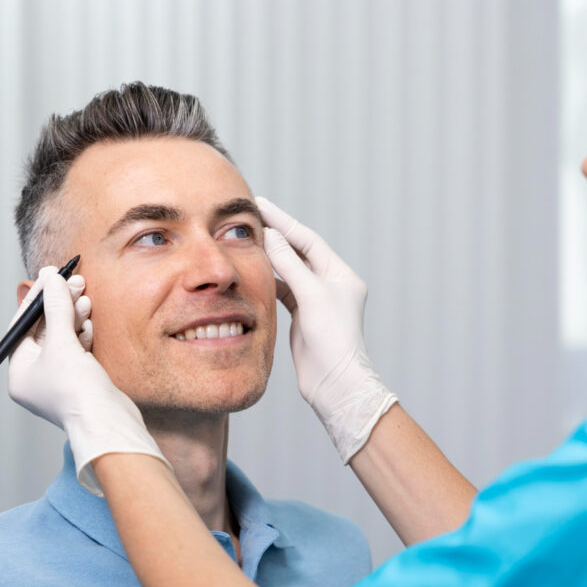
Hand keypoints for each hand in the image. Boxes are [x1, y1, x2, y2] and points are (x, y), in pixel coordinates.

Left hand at [8, 266, 170, 495]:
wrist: (109, 424)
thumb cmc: (78, 391)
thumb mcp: (62, 344)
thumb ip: (57, 309)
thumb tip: (51, 278)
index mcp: (20, 373)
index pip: (22, 327)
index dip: (38, 299)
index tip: (51, 276)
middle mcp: (37, 377)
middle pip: (44, 331)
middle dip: (60, 306)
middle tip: (74, 282)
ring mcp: (60, 380)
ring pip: (64, 338)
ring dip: (74, 317)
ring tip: (85, 299)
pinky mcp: (82, 380)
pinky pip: (78, 349)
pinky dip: (83, 333)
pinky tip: (90, 322)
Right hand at [256, 196, 397, 461]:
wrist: (334, 383)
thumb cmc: (333, 340)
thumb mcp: (312, 295)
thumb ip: (290, 264)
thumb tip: (271, 236)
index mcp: (341, 275)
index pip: (308, 239)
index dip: (283, 221)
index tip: (260, 204)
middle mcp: (331, 285)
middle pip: (298, 252)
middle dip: (275, 235)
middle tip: (248, 217)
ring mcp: (316, 301)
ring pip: (289, 271)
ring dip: (270, 257)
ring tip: (245, 240)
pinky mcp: (304, 317)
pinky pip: (283, 291)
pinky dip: (269, 280)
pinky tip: (252, 270)